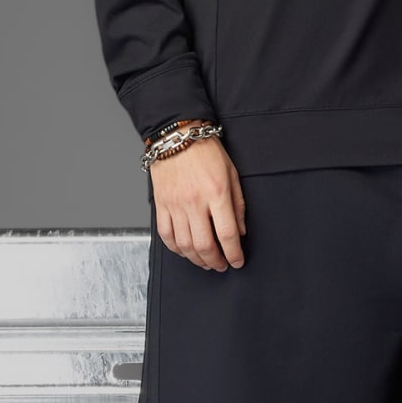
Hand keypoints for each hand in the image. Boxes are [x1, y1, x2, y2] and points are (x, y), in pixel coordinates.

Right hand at [149, 136, 246, 269]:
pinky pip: (166, 235)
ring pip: (184, 245)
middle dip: (215, 262)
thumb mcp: (232, 174)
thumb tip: (240, 231)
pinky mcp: (161, 205)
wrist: (177, 136)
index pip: (227, 234)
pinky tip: (185, 251)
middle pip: (204, 245)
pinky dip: (176, 249)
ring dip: (197, 259)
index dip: (234, 254)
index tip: (237, 262)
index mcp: (217, 193)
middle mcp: (195, 202)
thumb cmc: (207, 152)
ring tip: (206, 262)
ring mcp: (175, 205)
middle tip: (222, 266)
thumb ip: (238, 204)